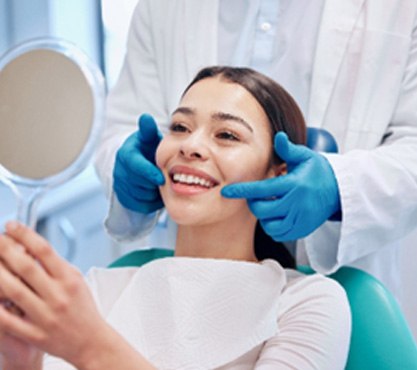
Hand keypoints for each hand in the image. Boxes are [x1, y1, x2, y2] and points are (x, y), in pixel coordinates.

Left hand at [0, 222, 110, 366]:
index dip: (25, 235)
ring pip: (13, 290)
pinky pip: (8, 320)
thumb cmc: (83, 308)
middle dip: (6, 249)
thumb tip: (32, 247)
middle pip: (26, 267)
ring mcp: (45, 316)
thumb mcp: (77, 280)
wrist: (91, 341)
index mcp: (69, 279)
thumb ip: (56, 265)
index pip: (44, 250)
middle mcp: (57, 295)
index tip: (12, 226)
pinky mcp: (35, 334)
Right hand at [113, 114, 164, 212]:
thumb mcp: (149, 138)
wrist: (141, 163)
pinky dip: (151, 202)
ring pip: (140, 196)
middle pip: (139, 183)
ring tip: (160, 184)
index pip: (135, 166)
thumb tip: (146, 117)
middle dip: (154, 183)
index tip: (161, 178)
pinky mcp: (123, 198)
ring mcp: (120, 185)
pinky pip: (140, 206)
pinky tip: (156, 193)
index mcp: (126, 154)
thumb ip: (148, 130)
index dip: (148, 173)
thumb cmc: (148, 149)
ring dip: (154, 193)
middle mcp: (119, 170)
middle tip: (165, 179)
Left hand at [221, 132, 340, 240]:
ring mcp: (301, 219)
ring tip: (270, 205)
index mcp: (294, 185)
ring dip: (264, 216)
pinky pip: (279, 234)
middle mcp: (297, 204)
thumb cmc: (318, 171)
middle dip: (254, 203)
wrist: (340, 191)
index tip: (226, 191)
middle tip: (257, 196)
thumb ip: (288, 149)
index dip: (242, 191)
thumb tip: (278, 136)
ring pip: (269, 225)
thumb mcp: (305, 157)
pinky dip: (273, 226)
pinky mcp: (303, 230)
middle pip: (262, 210)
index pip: (262, 190)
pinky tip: (277, 215)